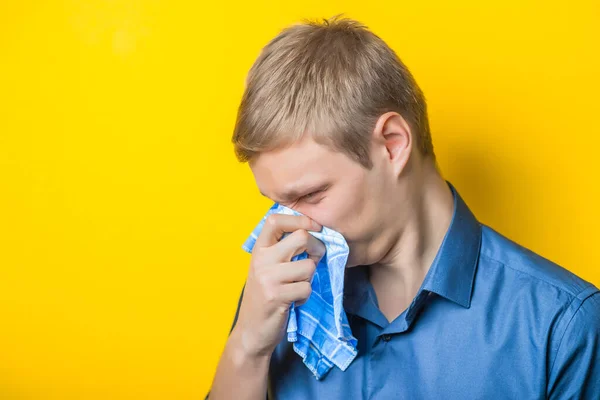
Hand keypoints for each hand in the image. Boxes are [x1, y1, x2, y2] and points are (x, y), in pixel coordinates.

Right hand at [231, 214, 325, 358]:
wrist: (251, 331)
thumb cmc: (265, 297)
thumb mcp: (267, 268)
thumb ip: (283, 250)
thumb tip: (314, 232)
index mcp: (259, 249)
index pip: (275, 220)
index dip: (299, 219)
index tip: (314, 226)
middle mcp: (261, 260)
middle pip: (302, 237)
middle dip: (317, 248)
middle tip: (313, 260)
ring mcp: (268, 277)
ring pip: (309, 266)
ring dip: (309, 279)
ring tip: (296, 287)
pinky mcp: (276, 296)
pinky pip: (306, 288)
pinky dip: (304, 296)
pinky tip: (292, 301)